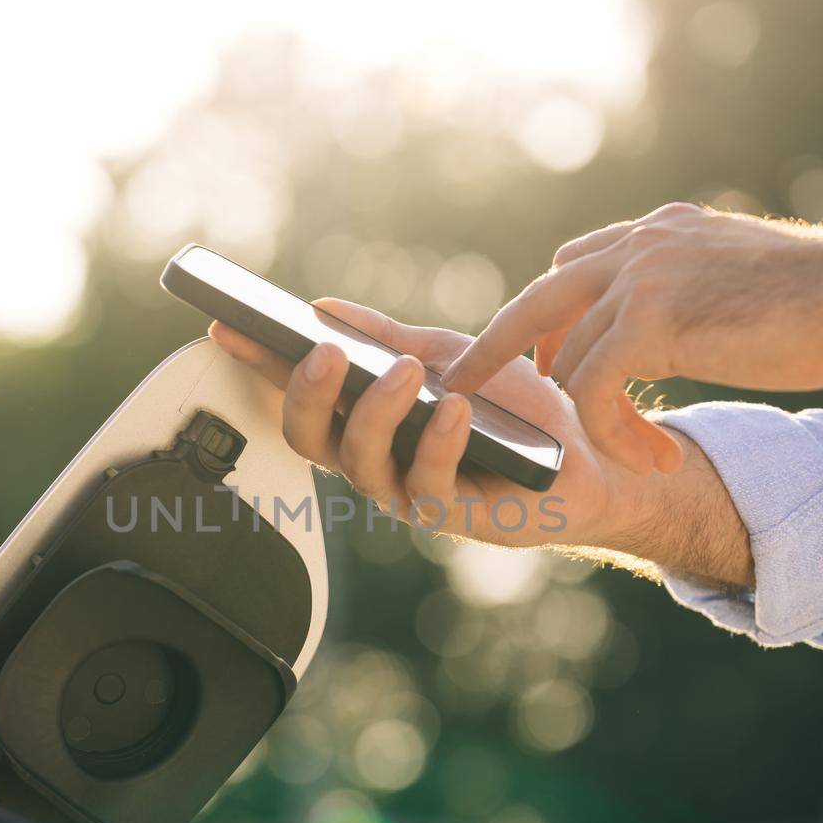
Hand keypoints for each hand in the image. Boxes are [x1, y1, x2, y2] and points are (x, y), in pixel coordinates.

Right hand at [208, 298, 662, 551]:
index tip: (225, 327)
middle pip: (311, 437)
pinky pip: (429, 484)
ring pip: (361, 462)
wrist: (596, 457)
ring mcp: (410, 491)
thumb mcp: (450, 355)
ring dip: (377, 412)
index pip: (299, 392)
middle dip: (306, 393)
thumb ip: (388, 337)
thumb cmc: (520, 412)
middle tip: (322, 351)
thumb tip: (321, 306)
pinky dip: (436, 442)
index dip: (259, 364)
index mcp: (367, 421)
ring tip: (406, 372)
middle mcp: (377, 461)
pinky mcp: (456, 516)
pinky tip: (451, 408)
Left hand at [443, 204, 822, 473]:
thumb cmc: (813, 297)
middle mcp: (638, 247)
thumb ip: (685, 285)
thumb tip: (671, 315)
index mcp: (654, 234)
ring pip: (570, 362)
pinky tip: (649, 459)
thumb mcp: (731, 275)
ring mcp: (641, 279)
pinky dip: (612, 434)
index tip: (536, 364)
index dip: (544, 320)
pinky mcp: (654, 321)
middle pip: (535, 301)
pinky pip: (598, 390)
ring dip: (588, 422)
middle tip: (461, 394)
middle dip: (492, 352)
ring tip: (627, 461)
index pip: (569, 269)